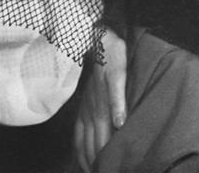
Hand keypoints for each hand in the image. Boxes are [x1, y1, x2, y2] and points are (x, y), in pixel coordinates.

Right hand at [74, 27, 126, 172]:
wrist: (96, 38)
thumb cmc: (111, 55)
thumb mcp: (119, 74)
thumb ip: (119, 99)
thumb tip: (120, 125)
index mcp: (102, 107)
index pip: (103, 142)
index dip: (105, 159)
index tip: (107, 170)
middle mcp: (92, 112)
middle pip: (93, 145)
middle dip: (96, 163)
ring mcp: (86, 109)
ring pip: (83, 141)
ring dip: (86, 158)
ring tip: (92, 171)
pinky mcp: (84, 104)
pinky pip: (78, 131)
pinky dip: (79, 147)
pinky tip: (81, 154)